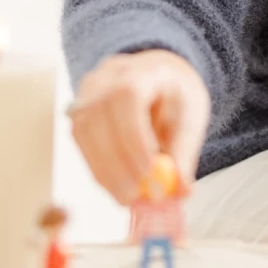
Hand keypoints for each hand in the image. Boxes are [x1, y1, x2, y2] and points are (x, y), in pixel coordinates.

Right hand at [69, 49, 209, 205]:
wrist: (157, 76)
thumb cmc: (174, 96)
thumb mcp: (190, 119)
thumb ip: (183, 153)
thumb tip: (180, 190)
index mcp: (142, 71)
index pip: (128, 98)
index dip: (134, 138)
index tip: (147, 174)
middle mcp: (107, 75)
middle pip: (99, 116)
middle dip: (116, 163)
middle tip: (134, 196)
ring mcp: (87, 91)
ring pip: (84, 132)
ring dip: (103, 170)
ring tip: (126, 197)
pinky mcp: (78, 110)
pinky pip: (80, 141)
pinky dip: (97, 167)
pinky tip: (115, 184)